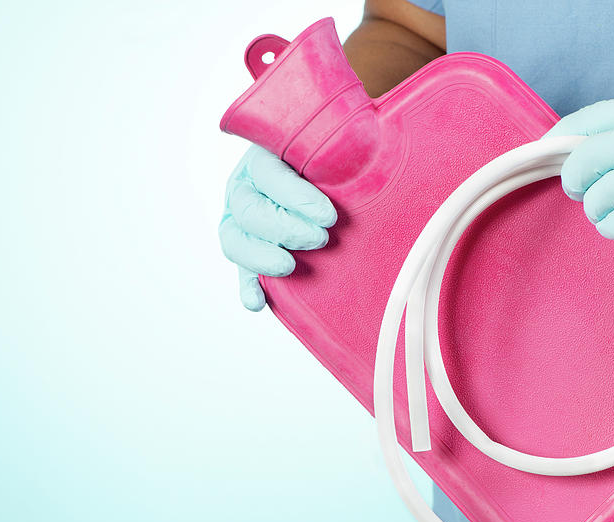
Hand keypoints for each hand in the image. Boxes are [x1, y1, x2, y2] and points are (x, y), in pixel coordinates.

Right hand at [219, 146, 336, 310]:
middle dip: (285, 229)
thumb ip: (344, 139)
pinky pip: (240, 270)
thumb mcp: (333, 139)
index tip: (328, 215)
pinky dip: (247, 287)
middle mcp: (245, 188)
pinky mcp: (246, 249)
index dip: (296, 198)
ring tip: (289, 266)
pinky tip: (257, 302)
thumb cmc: (328, 153)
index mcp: (262, 156)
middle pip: (250, 211)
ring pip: (236, 241)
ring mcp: (240, 221)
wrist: (321, 165)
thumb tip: (377, 128)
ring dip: (262, 258)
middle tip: (320, 238)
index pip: (270, 176)